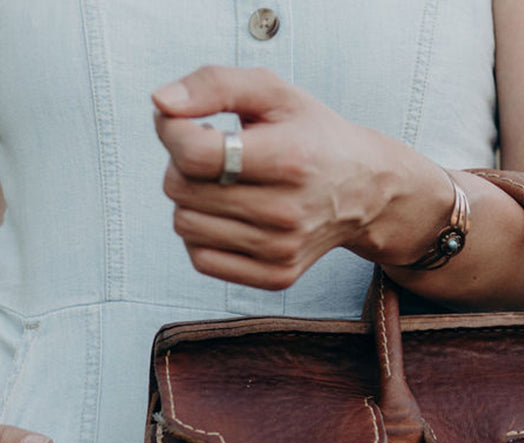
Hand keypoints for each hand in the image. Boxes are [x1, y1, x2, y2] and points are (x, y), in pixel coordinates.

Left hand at [151, 66, 445, 288]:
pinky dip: (202, 235)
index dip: (172, 131)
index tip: (185, 121)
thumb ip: (213, 84)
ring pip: (185, 226)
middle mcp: (287, 213)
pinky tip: (227, 215)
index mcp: (289, 159)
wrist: (363, 190)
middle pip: (181, 190)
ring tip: (224, 183)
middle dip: (182, 164)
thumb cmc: (309, 134)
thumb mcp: (272, 91)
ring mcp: (281, 251)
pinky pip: (202, 260)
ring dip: (191, 199)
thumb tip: (160, 103)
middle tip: (214, 152)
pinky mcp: (276, 276)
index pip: (194, 154)